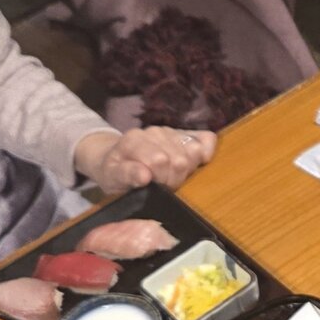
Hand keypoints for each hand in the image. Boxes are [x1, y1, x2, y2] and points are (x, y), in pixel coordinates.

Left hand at [77, 126, 217, 191]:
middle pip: (180, 159)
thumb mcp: (112, 178)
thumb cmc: (116, 173)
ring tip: (172, 176)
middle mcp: (154, 131)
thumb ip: (126, 175)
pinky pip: (206, 139)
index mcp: (133, 140)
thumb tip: (145, 176)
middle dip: (174, 179)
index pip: (160, 160)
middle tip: (163, 185)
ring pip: (194, 151)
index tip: (154, 188)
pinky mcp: (186, 133)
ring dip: (188, 170)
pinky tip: (194, 164)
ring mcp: (171, 131)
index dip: (161, 181)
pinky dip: (205, 152)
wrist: (118, 158)